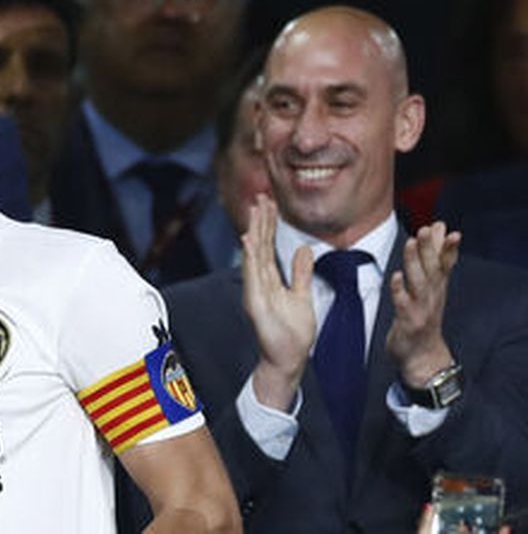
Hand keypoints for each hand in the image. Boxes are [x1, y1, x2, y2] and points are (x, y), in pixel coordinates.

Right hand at [239, 196, 316, 410]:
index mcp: (270, 279)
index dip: (270, 224)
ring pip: (255, 254)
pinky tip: (249, 239)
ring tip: (256, 209)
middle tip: (262, 195)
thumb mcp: (302, 296)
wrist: (287, 359)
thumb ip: (301, 273)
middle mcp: (259, 281)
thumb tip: (306, 249)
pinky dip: (250, 257)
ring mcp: (255, 291)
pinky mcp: (254, 302)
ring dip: (255, 231)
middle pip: (260, 244)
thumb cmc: (292, 333)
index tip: (271, 202)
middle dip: (261, 220)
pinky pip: (252, 275)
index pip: (269, 245)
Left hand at [387, 221, 460, 387]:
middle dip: (430, 248)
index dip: (447, 248)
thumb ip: (435, 257)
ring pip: (419, 282)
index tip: (448, 229)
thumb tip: (439, 228)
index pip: (445, 264)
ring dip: (415, 262)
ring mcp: (421, 308)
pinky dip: (400, 289)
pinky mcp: (408, 321)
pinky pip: (403, 303)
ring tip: (411, 242)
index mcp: (437, 287)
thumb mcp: (433, 287)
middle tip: (427, 228)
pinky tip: (396, 276)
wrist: (424, 357)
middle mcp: (432, 296)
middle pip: (432, 269)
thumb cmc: (424, 316)